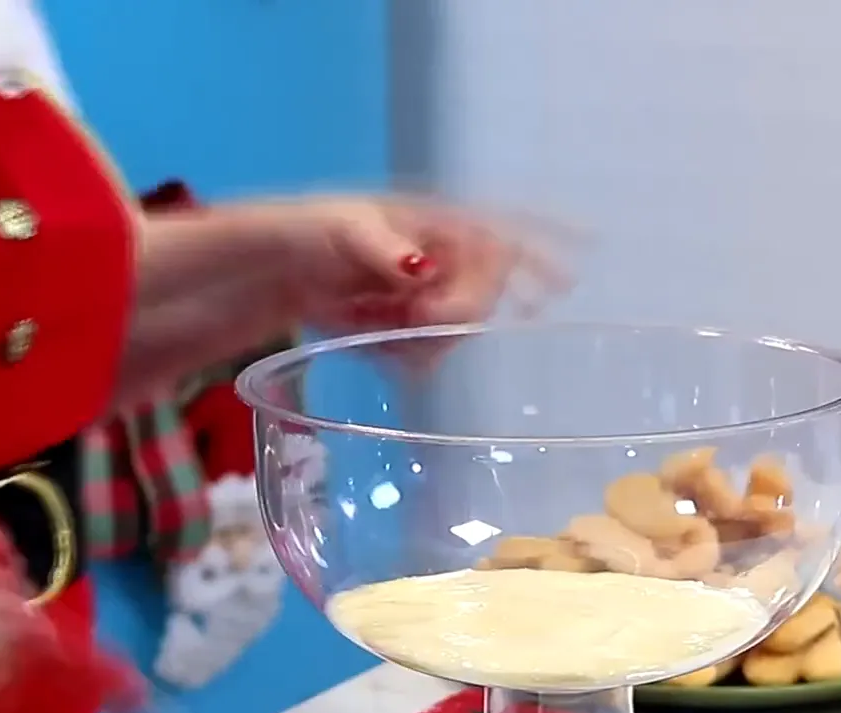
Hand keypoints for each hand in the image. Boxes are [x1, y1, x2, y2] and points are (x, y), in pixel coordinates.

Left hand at [262, 197, 572, 337]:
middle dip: (454, 312)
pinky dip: (400, 356)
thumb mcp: (345, 229)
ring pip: (455, 337)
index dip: (544, 254)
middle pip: (484, 301)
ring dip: (420, 338)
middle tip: (411, 312)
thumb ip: (386, 249)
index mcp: (439, 227)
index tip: (565, 282)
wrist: (275, 269)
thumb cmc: (311, 229)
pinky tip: (369, 333)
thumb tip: (425, 267)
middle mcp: (444, 264)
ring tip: (372, 316)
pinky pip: (425, 359)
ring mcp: (427, 302)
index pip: (503, 238)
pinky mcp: (407, 335)